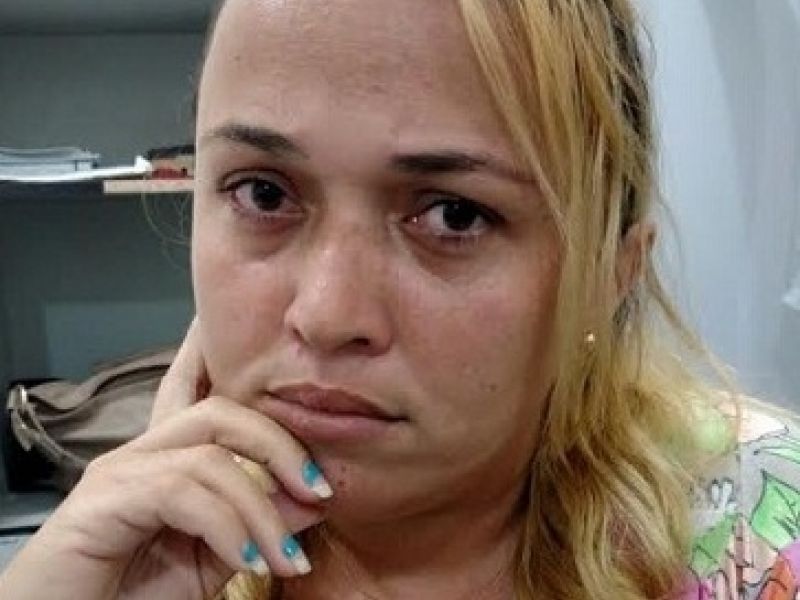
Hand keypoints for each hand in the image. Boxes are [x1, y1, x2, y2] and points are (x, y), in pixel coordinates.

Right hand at [0, 319, 329, 599]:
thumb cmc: (133, 597)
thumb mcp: (216, 559)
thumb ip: (259, 526)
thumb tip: (314, 498)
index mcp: (167, 461)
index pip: (195, 393)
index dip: (213, 357)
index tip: (236, 330)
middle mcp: (142, 453)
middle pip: (221, 412)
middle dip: (279, 445)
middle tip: (319, 489)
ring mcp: (119, 471)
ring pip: (211, 455)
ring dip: (261, 509)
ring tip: (286, 557)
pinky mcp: (103, 498)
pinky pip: (182, 491)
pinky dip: (228, 527)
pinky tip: (249, 560)